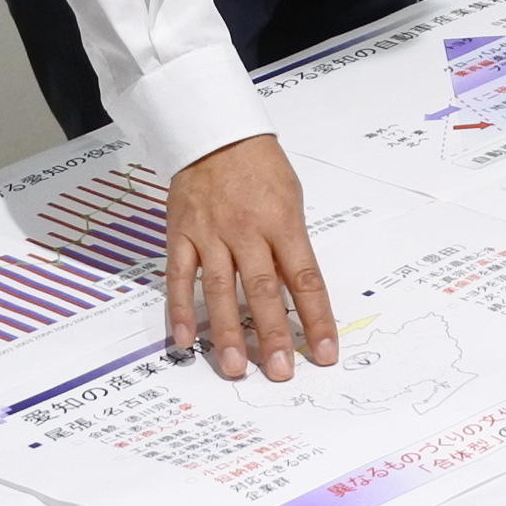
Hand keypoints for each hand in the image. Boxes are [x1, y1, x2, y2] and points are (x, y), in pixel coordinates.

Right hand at [163, 135, 338, 382]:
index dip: (317, 319)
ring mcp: (210, 235)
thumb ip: (290, 245)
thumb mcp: (290, 199)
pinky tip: (185, 341)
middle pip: (263, 291)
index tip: (325, 353)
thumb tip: (296, 294)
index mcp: (282, 222)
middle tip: (281, 373)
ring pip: (220, 290)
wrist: (214, 132)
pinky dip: (180, 309)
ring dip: (227, 333)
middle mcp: (246, 232)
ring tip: (235, 369)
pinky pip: (179, 277)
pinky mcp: (181, 234)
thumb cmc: (260, 166)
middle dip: (273, 335)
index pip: (304, 279)